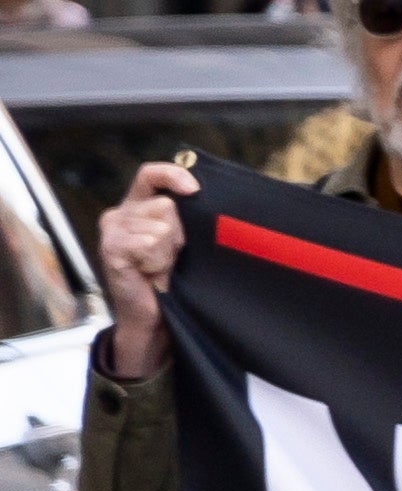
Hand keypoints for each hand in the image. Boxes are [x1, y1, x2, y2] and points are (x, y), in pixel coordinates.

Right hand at [94, 156, 189, 378]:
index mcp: (138, 205)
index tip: (195, 190)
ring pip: (159, 225)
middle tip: (173, 255)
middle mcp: (120, 214)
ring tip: (160, 265)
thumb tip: (201, 191)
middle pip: (164, 204)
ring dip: (168, 249)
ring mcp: (112, 230)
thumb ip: (185, 214)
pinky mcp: (110, 249)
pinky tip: (150, 271)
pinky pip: (146, 242)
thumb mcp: (183, 239)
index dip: (173, 175)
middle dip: (179, 231)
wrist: (155, 316)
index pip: (151, 174)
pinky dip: (155, 259)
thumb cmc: (172, 277)